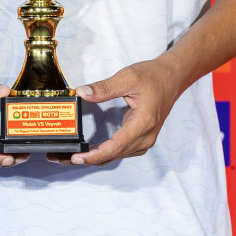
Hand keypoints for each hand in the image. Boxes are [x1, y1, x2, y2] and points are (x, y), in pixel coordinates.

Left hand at [63, 59, 184, 165]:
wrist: (172, 78)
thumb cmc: (153, 77)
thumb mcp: (127, 77)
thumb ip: (103, 88)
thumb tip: (82, 93)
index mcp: (143, 123)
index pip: (116, 146)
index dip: (94, 155)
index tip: (77, 157)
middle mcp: (146, 136)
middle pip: (114, 155)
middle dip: (88, 159)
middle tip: (63, 158)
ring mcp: (145, 139)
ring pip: (117, 156)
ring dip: (95, 158)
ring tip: (72, 156)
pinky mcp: (141, 138)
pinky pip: (121, 151)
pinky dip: (105, 153)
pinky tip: (90, 151)